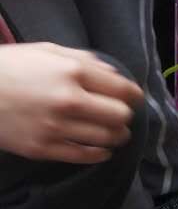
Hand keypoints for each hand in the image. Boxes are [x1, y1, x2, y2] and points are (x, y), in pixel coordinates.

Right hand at [0, 43, 142, 163]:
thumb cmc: (10, 67)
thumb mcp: (47, 51)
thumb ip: (84, 60)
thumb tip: (112, 73)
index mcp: (73, 72)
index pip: (122, 89)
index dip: (134, 95)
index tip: (134, 98)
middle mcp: (69, 101)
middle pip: (119, 116)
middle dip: (125, 116)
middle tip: (122, 115)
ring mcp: (56, 128)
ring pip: (105, 139)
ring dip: (117, 137)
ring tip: (116, 134)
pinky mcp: (42, 149)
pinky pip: (83, 157)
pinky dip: (99, 155)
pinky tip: (102, 151)